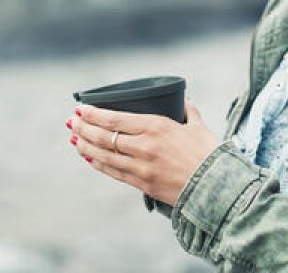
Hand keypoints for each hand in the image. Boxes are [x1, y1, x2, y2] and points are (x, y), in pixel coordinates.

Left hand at [66, 100, 219, 205]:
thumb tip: (183, 99)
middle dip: (83, 128)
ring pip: (104, 155)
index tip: (81, 109)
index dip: (93, 114)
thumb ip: (188, 111)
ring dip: (85, 146)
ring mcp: (140, 167)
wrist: (216, 188)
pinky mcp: (142, 184)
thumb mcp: (199, 126)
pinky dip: (98, 164)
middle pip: (104, 136)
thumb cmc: (210, 154)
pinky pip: (113, 172)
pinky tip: (89, 158)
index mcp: (156, 126)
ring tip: (74, 138)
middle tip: (71, 122)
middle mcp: (144, 146)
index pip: (114, 119)